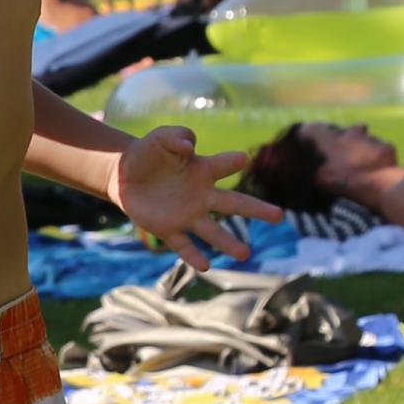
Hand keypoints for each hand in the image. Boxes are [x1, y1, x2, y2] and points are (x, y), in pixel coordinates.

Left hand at [111, 129, 266, 261]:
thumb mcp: (161, 137)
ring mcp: (187, 214)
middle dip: (256, 210)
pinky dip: (194, 255)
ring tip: (245, 254)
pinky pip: (184, 244)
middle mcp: (201, 195)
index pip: (223, 165)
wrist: (124, 174)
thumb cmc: (150, 152)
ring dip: (228, 243)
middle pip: (233, 204)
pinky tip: (205, 266)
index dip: (231, 162)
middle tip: (279, 216)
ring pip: (212, 232)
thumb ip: (177, 136)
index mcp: (202, 170)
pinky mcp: (168, 228)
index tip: (242, 160)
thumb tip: (189, 146)